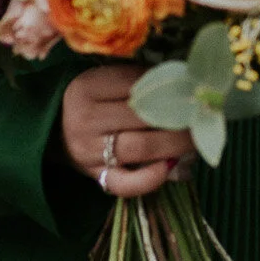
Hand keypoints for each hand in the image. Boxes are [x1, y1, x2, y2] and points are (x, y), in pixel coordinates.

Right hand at [60, 64, 194, 196]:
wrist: (54, 132)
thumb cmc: (92, 101)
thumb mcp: (103, 80)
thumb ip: (136, 79)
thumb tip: (185, 77)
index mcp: (88, 86)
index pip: (136, 83)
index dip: (168, 84)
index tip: (193, 85)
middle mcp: (85, 118)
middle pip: (142, 115)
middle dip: (180, 114)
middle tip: (205, 112)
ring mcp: (89, 151)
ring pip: (140, 147)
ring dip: (176, 143)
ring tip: (199, 137)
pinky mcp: (95, 176)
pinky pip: (125, 184)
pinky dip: (150, 179)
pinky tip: (171, 167)